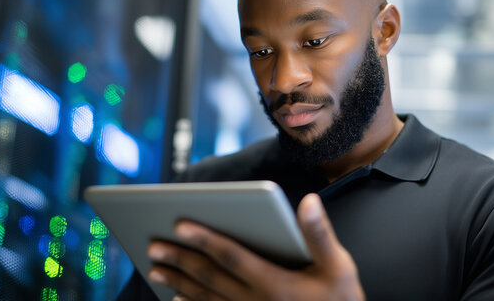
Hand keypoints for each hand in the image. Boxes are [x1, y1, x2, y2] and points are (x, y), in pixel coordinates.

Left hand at [146, 193, 365, 300]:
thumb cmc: (340, 300)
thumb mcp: (339, 268)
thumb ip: (320, 235)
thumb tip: (307, 202)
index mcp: (274, 283)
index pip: (231, 256)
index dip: (205, 239)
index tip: (180, 224)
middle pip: (209, 277)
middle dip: (179, 259)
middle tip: (153, 245)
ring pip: (205, 297)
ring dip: (178, 281)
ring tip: (154, 268)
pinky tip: (176, 299)